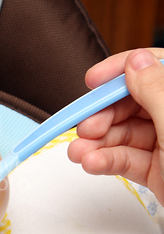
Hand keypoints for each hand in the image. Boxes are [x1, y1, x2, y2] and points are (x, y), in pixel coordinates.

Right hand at [68, 48, 163, 205]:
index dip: (121, 71)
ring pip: (124, 135)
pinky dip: (105, 162)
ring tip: (78, 153)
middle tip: (85, 127)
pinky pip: (126, 160)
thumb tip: (136, 63)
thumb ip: (157, 90)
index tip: (93, 81)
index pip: (154, 69)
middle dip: (103, 116)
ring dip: (96, 144)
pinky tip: (91, 163)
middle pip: (132, 104)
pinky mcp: (157, 170)